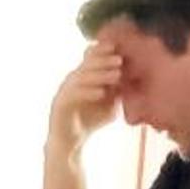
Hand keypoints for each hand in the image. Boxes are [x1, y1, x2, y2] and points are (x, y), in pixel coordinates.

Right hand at [48, 40, 121, 159]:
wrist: (71, 142)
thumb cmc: (90, 120)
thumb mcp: (110, 104)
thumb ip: (117, 92)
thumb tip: (129, 79)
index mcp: (82, 77)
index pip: (89, 58)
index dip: (101, 51)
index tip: (117, 47)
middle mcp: (71, 81)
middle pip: (86, 65)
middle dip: (103, 60)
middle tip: (120, 60)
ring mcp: (64, 91)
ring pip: (81, 78)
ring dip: (99, 75)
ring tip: (116, 75)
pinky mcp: (60, 105)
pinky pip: (74, 95)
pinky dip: (88, 93)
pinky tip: (101, 93)